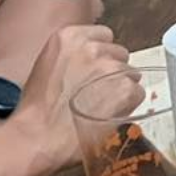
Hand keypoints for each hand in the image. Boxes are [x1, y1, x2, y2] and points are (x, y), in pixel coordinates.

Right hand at [7, 24, 132, 169]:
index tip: (94, 72)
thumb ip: (73, 56)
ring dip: (121, 89)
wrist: (38, 139)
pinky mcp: (124, 89)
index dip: (101, 57)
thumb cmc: (38, 111)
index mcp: (70, 37)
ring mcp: (109, 67)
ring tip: (99, 107)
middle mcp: (92, 47)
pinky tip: (108, 115)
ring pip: (130, 74)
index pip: (104, 36)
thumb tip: (93, 61)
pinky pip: (138, 93)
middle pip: (119, 54)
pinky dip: (128, 105)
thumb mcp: (48, 66)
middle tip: (95, 93)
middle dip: (112, 72)